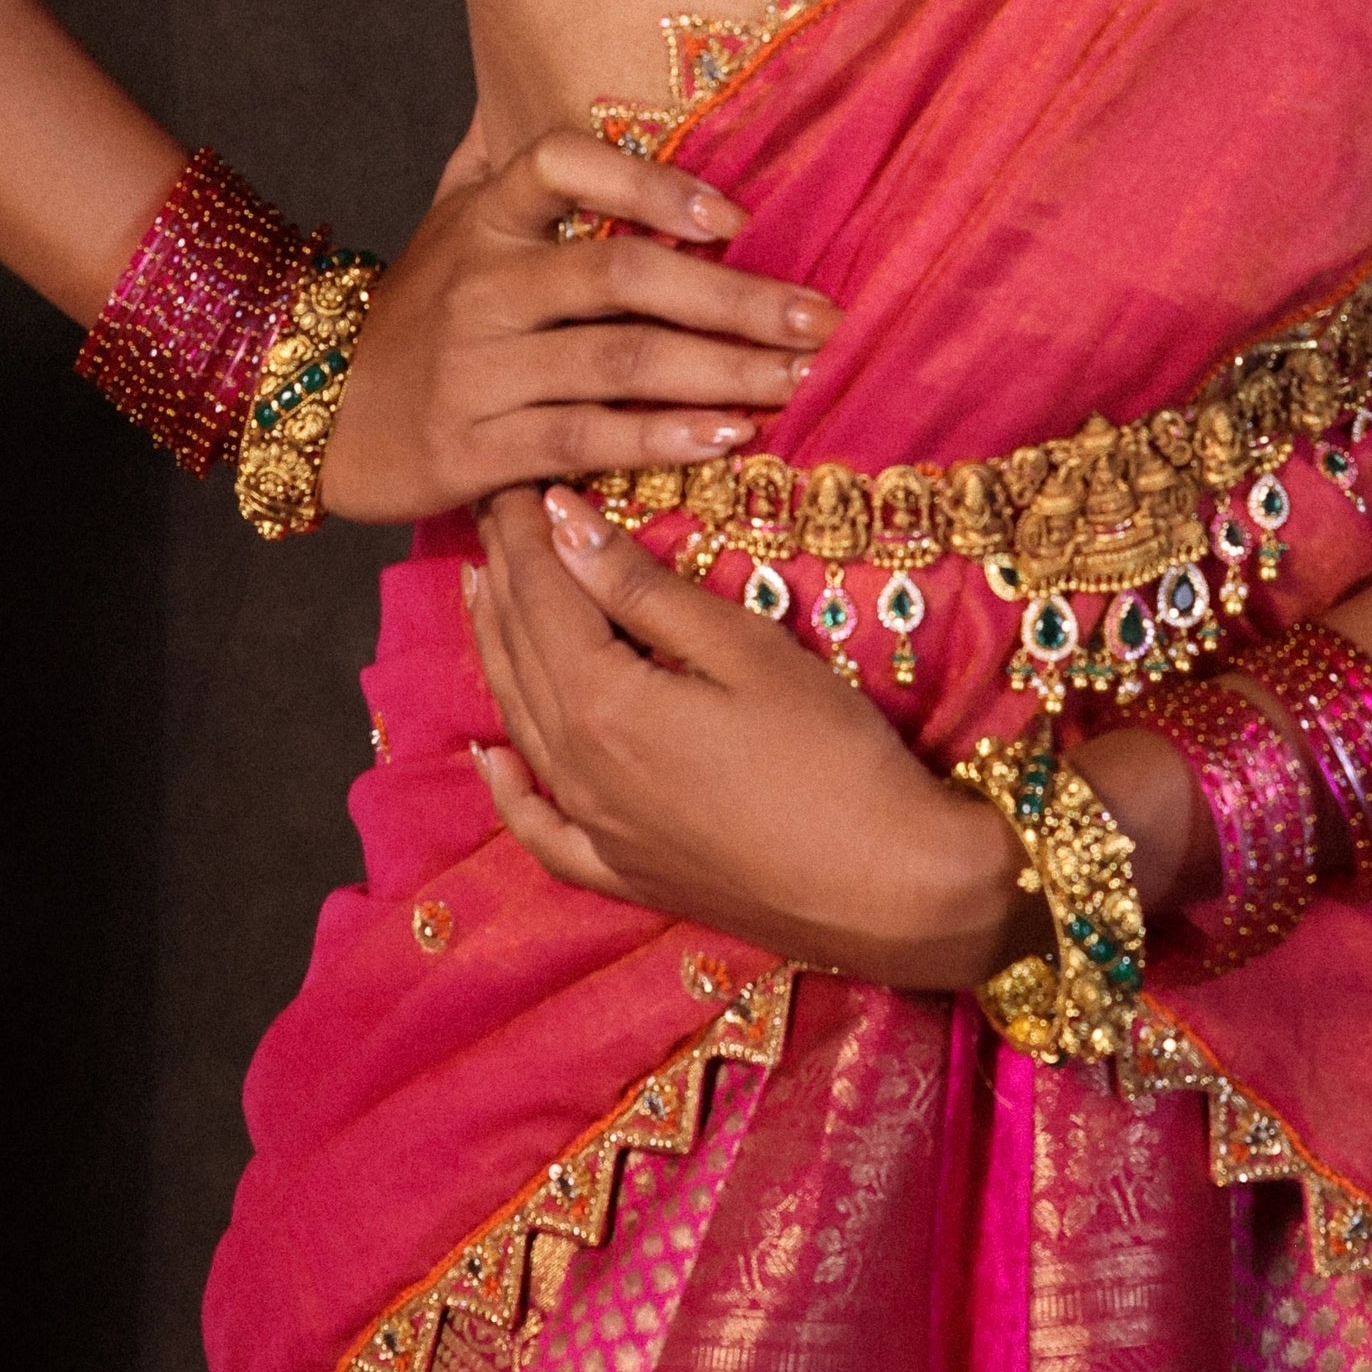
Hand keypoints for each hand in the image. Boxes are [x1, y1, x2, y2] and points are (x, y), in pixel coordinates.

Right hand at [315, 126, 838, 527]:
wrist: (317, 411)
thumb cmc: (417, 311)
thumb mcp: (448, 215)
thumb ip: (503, 148)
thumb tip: (538, 51)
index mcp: (484, 216)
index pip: (560, 161)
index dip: (651, 182)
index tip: (736, 215)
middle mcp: (481, 283)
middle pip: (620, 274)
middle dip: (734, 297)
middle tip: (819, 316)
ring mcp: (477, 367)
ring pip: (619, 361)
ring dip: (722, 373)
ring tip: (796, 377)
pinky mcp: (475, 447)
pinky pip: (585, 438)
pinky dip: (662, 439)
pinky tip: (726, 438)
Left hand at [467, 487, 1024, 988]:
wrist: (889, 890)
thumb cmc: (832, 755)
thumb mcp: (745, 649)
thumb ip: (643, 589)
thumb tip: (561, 523)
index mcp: (602, 702)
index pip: (543, 594)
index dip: (524, 533)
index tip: (513, 481)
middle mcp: (577, 768)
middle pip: (522, 652)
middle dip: (505, 576)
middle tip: (494, 513)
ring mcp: (595, 828)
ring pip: (520, 723)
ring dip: (497, 652)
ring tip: (483, 591)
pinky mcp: (624, 872)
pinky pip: (541, 829)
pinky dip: (507, 789)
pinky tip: (489, 757)